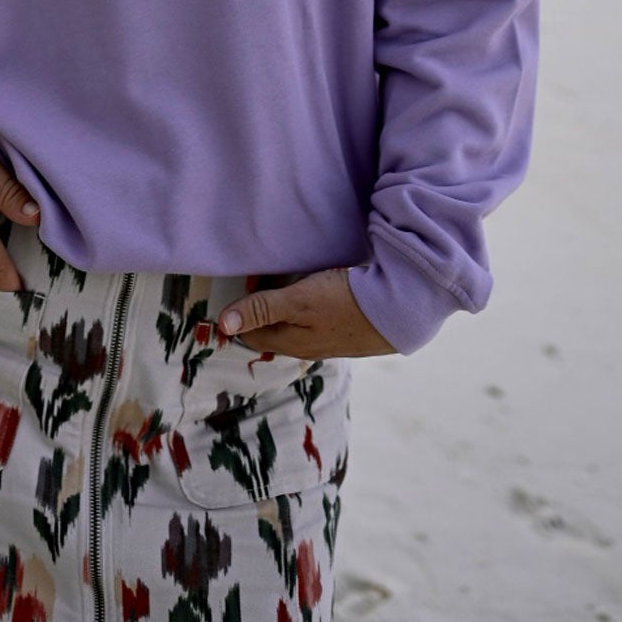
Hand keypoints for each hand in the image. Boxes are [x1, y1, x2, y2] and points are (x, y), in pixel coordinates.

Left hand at [218, 269, 395, 360]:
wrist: (398, 311)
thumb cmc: (345, 303)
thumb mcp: (299, 301)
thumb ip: (262, 309)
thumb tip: (222, 324)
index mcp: (291, 343)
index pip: (251, 334)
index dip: (240, 313)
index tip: (238, 285)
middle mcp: (306, 345)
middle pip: (272, 328)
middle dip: (260, 308)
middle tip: (257, 276)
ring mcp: (327, 338)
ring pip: (293, 323)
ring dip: (283, 304)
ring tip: (281, 276)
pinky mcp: (344, 328)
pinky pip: (313, 317)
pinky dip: (305, 303)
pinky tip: (312, 284)